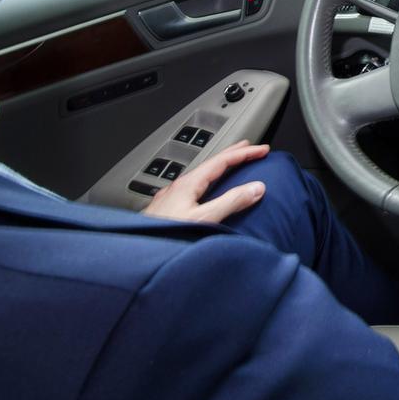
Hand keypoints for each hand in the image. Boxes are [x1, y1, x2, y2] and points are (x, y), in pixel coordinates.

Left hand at [140, 142, 269, 223]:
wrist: (136, 252)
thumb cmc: (164, 234)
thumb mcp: (204, 218)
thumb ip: (231, 202)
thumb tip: (257, 188)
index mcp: (189, 184)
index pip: (222, 160)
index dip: (244, 153)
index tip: (262, 149)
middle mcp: (178, 187)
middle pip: (210, 163)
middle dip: (232, 154)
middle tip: (249, 148)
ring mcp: (171, 197)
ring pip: (200, 175)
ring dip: (219, 168)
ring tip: (231, 166)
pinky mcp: (167, 209)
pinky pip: (193, 187)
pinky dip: (208, 182)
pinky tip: (205, 191)